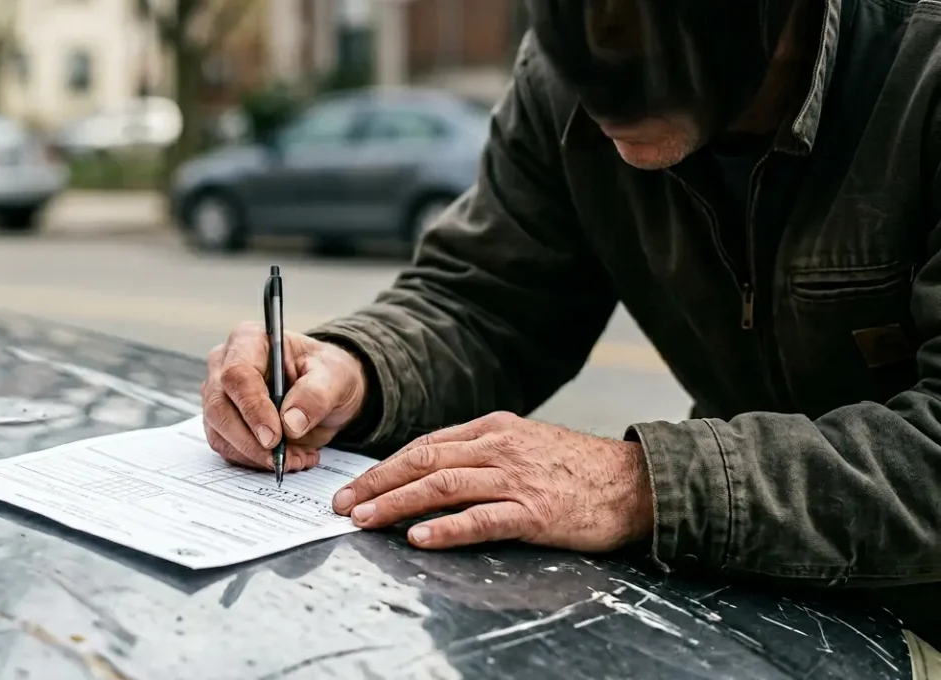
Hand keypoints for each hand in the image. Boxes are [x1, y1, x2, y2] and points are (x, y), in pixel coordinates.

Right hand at [202, 322, 367, 471]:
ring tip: (296, 459)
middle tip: (281, 459)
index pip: (237, 374)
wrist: (328, 393)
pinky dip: (257, 461)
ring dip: (256, 456)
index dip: (252, 408)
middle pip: (219, 407)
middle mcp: (225, 366)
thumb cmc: (327, 374)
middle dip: (250, 441)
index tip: (274, 436)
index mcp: (249, 341)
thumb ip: (315, 394)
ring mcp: (220, 396)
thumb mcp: (335, 376)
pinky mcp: (223, 424)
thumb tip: (290, 422)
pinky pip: (229, 449)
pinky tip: (288, 459)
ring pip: (220, 433)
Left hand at [331, 412, 653, 552]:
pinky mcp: (534, 511)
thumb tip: (434, 468)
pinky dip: (446, 528)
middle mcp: (499, 447)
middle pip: (423, 461)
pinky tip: (419, 537)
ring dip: (397, 503)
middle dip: (377, 483)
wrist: (638, 483)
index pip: (426, 444)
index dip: (386, 465)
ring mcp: (516, 478)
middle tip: (343, 504)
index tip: (356, 485)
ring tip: (365, 519)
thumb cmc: (579, 469)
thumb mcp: (527, 443)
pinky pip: (481, 519)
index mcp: (494, 428)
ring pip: (442, 486)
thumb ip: (483, 451)